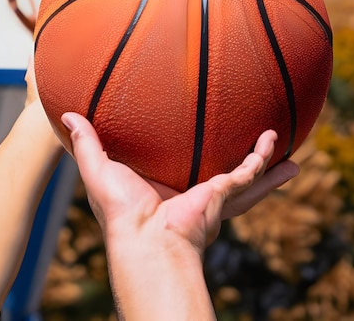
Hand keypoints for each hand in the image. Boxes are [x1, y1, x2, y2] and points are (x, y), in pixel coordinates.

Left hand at [61, 112, 298, 255]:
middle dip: (238, 161)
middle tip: (250, 140)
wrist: (144, 240)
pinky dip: (264, 161)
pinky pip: (248, 175)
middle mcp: (192, 191)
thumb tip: (67, 113)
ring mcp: (210, 195)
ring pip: (245, 177)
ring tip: (285, 147)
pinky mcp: (221, 195)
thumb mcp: (99, 169)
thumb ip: (87, 141)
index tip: (194, 137)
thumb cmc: (120, 213)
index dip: (187, 153)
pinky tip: (275, 141)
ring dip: (266, 164)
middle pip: (221, 172)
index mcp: (166, 185)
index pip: (180, 165)